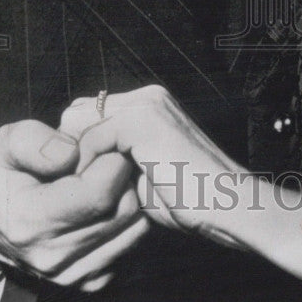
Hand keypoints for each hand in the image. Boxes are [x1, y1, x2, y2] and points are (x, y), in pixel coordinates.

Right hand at [0, 119, 148, 291]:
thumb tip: (72, 153)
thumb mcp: (6, 143)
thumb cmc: (3, 175)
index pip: (100, 192)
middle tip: (106, 159)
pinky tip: (106, 204)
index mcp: (29, 222)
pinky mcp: (91, 280)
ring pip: (135, 227)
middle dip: (124, 176)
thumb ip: (35, 141)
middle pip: (124, 209)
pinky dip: (128, 220)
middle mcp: (52, 257)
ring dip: (129, 197)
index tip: (102, 145)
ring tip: (105, 181)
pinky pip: (132, 244)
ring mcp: (73, 275)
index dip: (110, 159)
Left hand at [61, 86, 250, 250]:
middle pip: (77, 111)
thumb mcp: (142, 174)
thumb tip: (73, 163)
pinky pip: (91, 137)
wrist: (229, 205)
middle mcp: (146, 96)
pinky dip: (88, 165)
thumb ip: (115, 158)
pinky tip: (102, 189)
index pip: (86, 112)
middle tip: (82, 186)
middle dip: (73, 149)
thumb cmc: (189, 200)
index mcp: (147, 104)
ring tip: (91, 190)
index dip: (76, 147)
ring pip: (78, 120)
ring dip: (78, 158)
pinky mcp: (144, 119)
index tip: (79, 183)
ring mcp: (146, 104)